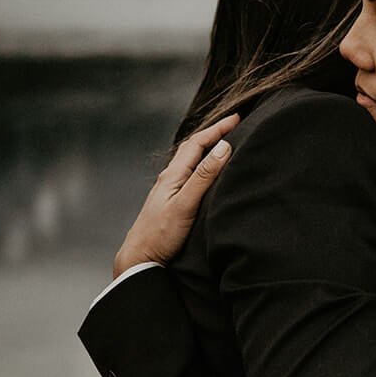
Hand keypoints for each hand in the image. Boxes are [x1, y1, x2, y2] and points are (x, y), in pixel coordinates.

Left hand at [112, 114, 239, 277]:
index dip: (218, 129)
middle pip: (192, 148)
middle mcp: (169, 179)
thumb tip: (223, 147)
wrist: (138, 258)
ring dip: (206, 149)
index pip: (197, 143)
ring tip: (223, 143)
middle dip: (213, 134)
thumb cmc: (159, 234)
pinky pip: (188, 175)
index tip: (237, 118)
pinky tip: (206, 174)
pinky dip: (201, 166)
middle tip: (233, 125)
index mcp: (173, 175)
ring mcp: (168, 191)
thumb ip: (204, 176)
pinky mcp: (170, 203)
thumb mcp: (185, 204)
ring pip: (189, 161)